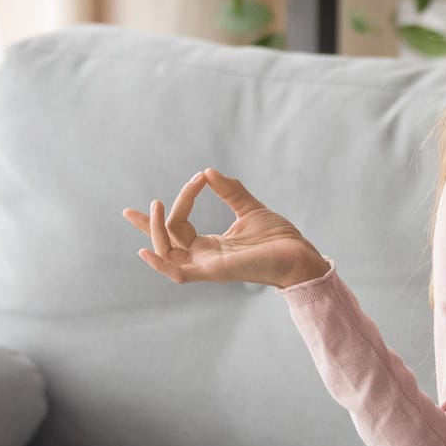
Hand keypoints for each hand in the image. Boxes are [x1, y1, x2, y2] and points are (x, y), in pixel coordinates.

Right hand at [121, 167, 323, 286]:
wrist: (299, 254)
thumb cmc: (279, 239)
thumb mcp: (250, 209)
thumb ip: (230, 191)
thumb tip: (208, 172)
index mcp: (210, 245)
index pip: (178, 227)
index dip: (178, 203)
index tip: (197, 178)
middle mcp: (204, 257)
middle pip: (166, 240)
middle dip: (150, 223)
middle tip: (149, 203)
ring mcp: (207, 265)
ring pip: (167, 252)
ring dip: (156, 230)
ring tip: (156, 206)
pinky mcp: (215, 271)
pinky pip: (179, 274)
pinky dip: (161, 264)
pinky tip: (145, 251)